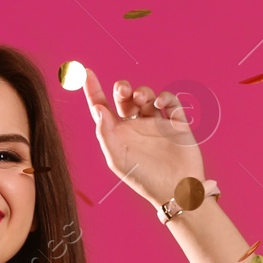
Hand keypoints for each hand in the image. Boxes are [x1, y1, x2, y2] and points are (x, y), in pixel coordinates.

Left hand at [80, 67, 205, 208]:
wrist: (176, 189)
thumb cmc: (143, 179)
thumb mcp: (117, 159)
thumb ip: (105, 134)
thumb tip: (98, 109)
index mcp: (118, 134)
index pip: (102, 107)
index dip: (93, 90)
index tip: (86, 73)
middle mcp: (135, 126)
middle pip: (124, 98)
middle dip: (122, 89)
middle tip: (123, 91)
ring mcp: (156, 123)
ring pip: (146, 96)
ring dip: (142, 92)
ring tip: (141, 99)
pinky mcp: (176, 122)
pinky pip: (169, 102)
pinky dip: (164, 97)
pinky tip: (159, 104)